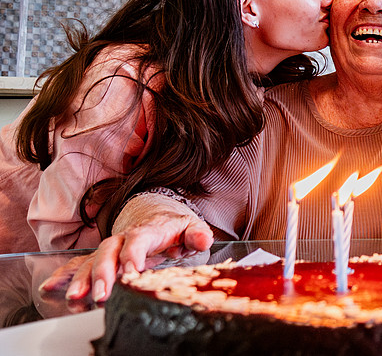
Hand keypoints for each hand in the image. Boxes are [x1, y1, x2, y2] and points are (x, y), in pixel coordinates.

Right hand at [38, 211, 212, 302]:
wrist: (157, 211)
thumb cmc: (175, 224)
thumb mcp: (191, 226)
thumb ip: (197, 233)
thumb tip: (202, 239)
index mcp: (148, 230)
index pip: (138, 240)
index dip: (133, 255)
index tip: (131, 272)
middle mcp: (124, 237)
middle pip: (108, 251)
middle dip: (102, 273)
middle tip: (101, 294)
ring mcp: (111, 247)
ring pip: (91, 259)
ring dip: (80, 278)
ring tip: (74, 297)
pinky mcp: (102, 257)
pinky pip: (80, 263)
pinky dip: (66, 274)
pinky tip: (52, 287)